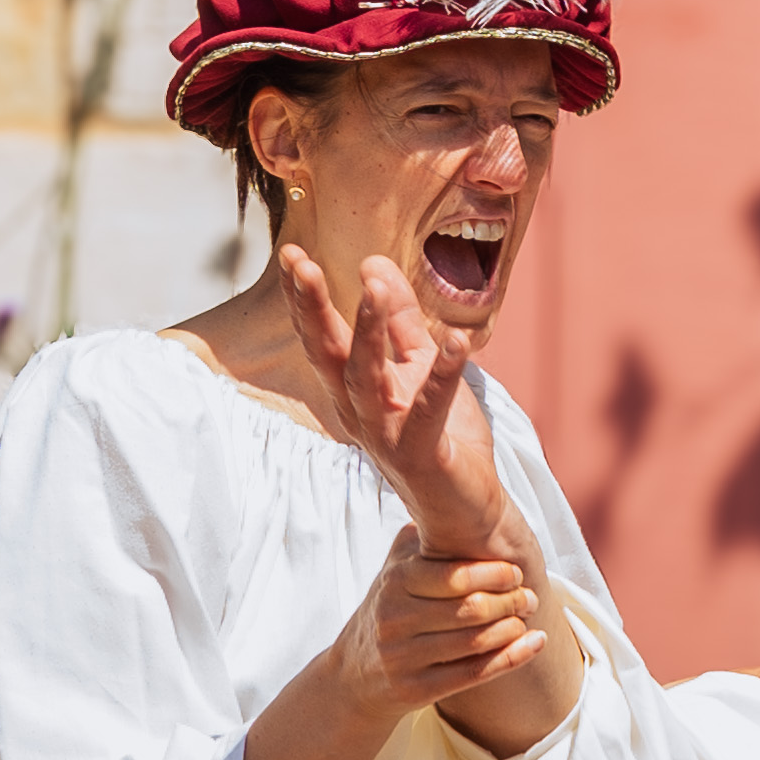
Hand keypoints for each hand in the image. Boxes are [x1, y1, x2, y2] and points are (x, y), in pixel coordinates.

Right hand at [283, 243, 503, 564]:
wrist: (469, 506)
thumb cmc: (441, 435)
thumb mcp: (420, 363)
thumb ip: (399, 318)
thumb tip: (372, 263)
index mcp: (355, 389)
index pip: (322, 337)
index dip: (303, 298)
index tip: (289, 253)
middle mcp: (360, 412)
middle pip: (328, 355)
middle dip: (311, 308)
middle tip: (298, 262)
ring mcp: (387, 437)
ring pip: (366, 381)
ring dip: (369, 333)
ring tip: (374, 288)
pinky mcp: (421, 457)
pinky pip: (428, 412)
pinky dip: (442, 376)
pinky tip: (456, 341)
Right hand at [336, 504, 555, 746]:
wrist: (354, 674)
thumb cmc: (390, 609)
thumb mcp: (395, 568)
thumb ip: (422, 537)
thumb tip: (458, 498)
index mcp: (395, 582)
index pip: (454, 576)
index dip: (493, 573)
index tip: (515, 572)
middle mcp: (395, 619)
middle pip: (470, 610)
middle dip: (510, 601)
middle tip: (530, 595)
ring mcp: (403, 657)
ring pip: (474, 642)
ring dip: (513, 628)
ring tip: (528, 616)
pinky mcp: (415, 690)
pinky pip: (473, 674)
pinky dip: (511, 658)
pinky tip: (535, 643)